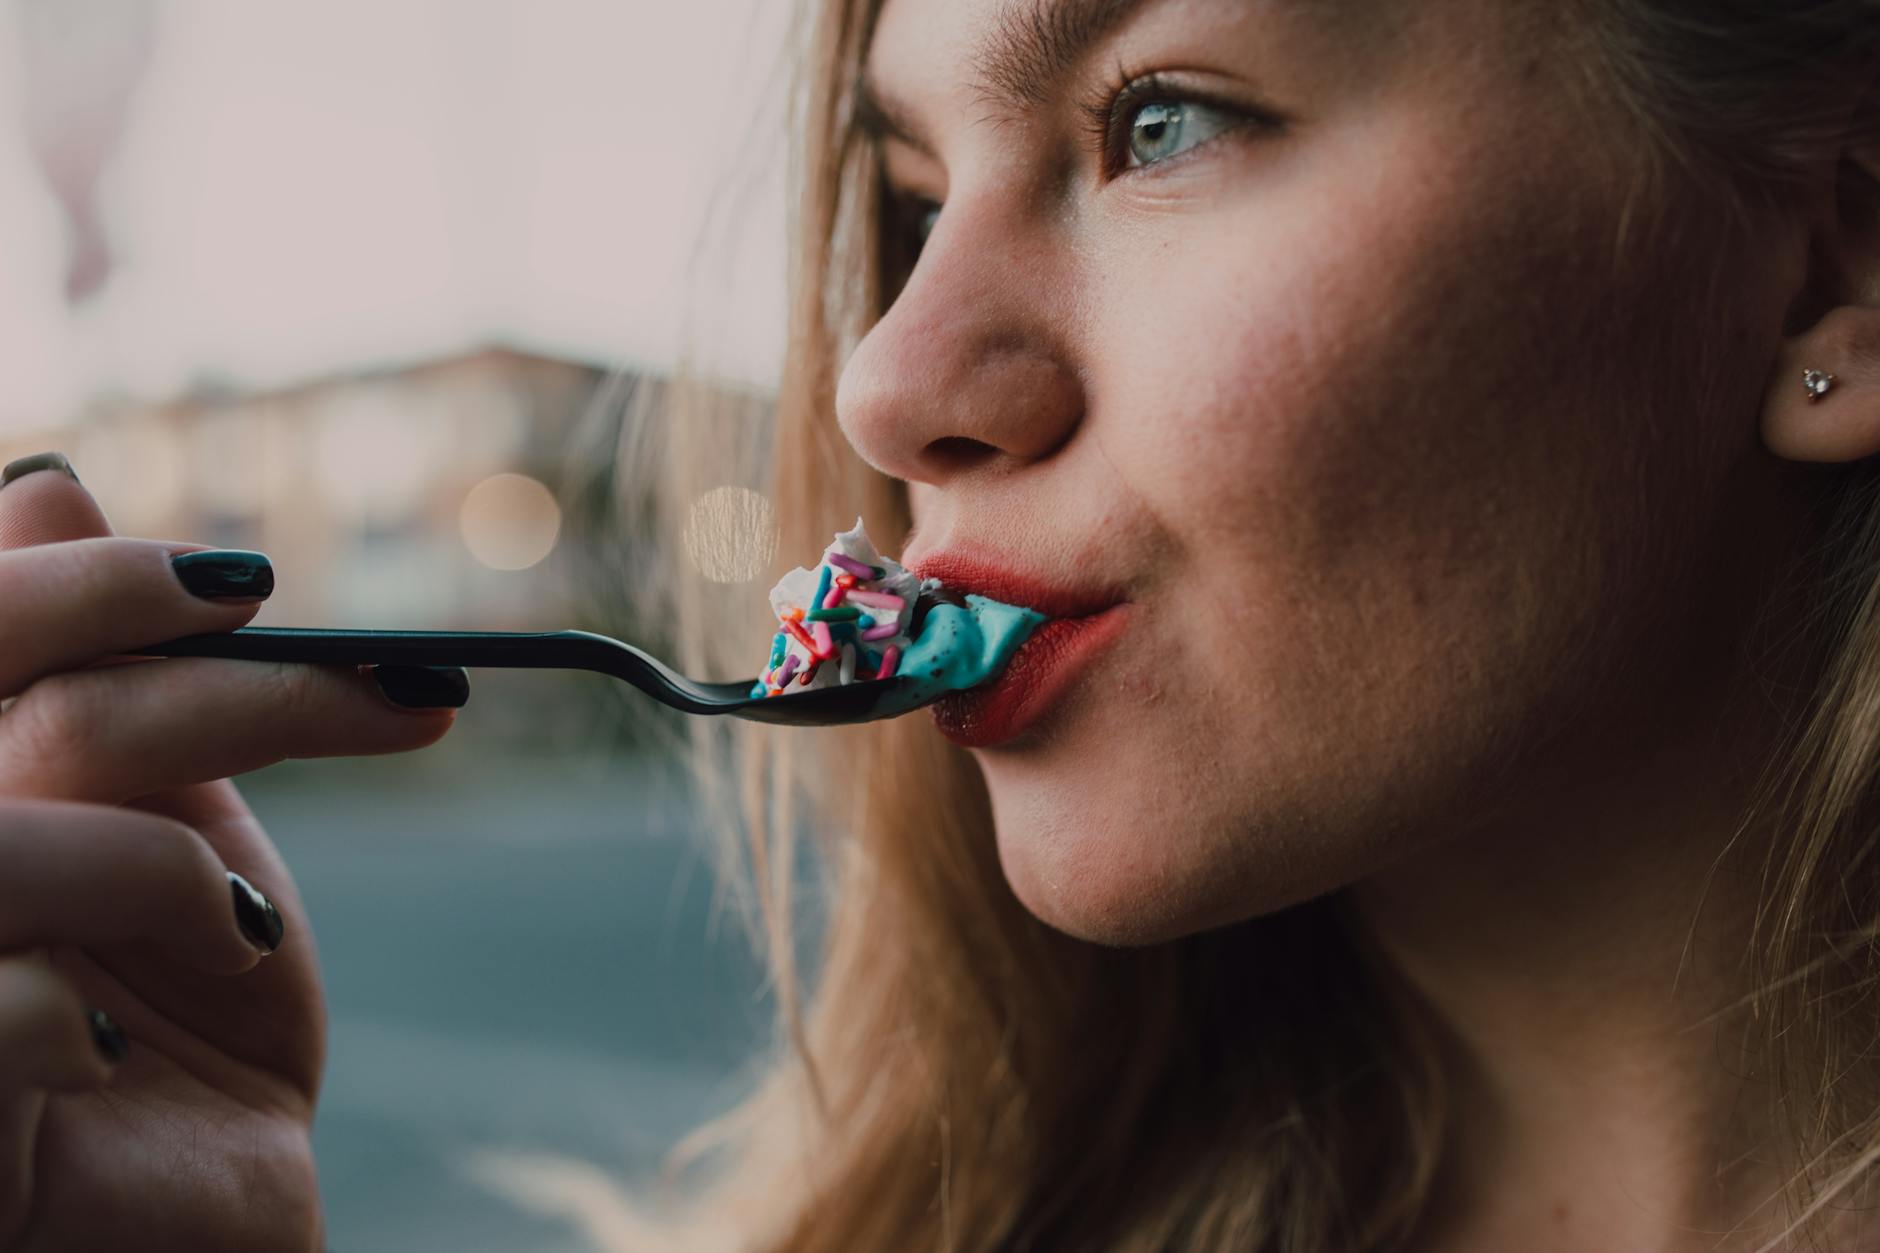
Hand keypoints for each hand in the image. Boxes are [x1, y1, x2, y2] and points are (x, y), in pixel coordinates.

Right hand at [0, 452, 466, 1251]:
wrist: (204, 1217)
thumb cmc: (190, 1023)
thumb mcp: (177, 830)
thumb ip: (120, 688)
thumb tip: (42, 483)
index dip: (84, 582)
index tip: (257, 583)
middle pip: (16, 712)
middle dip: (207, 690)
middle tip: (387, 697)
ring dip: (154, 862)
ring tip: (238, 932)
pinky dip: (64, 1012)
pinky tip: (110, 1053)